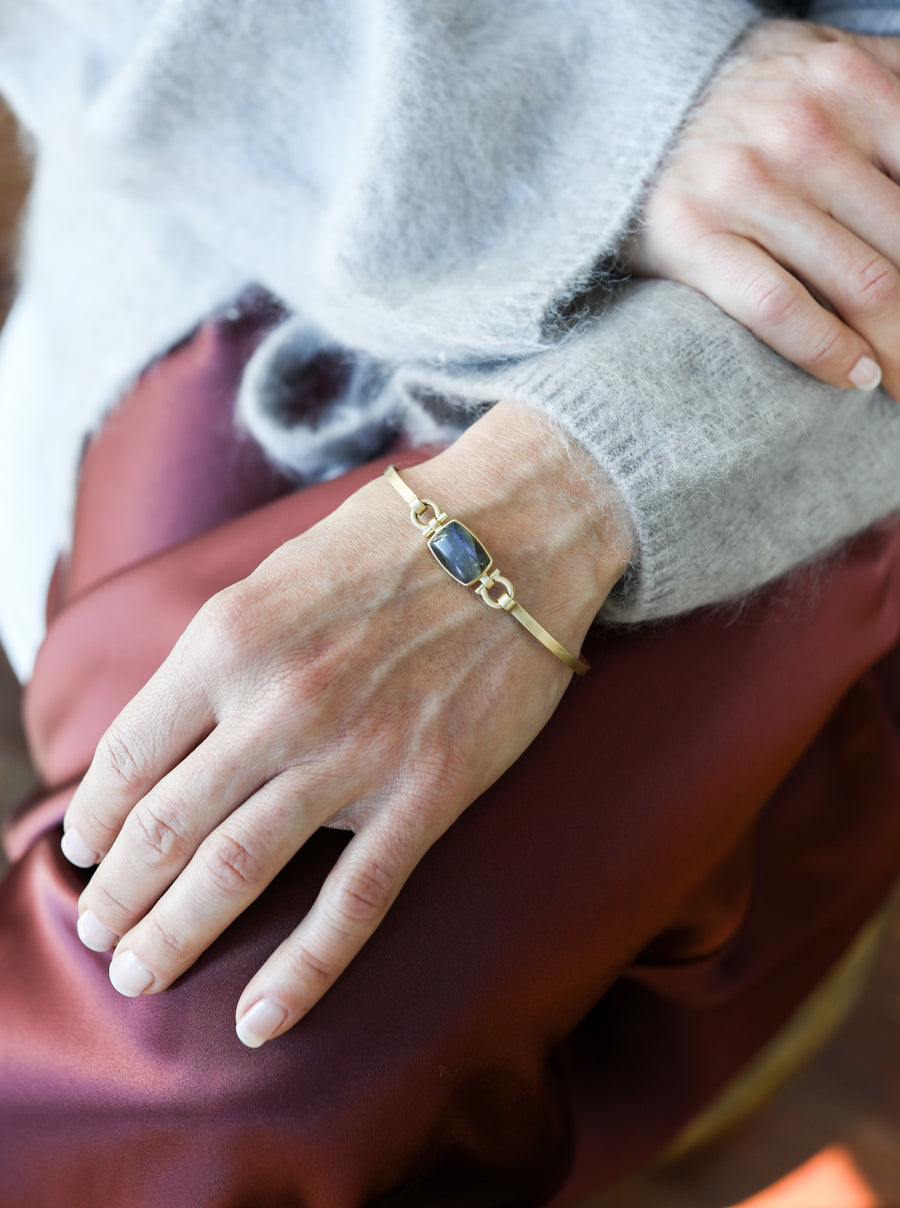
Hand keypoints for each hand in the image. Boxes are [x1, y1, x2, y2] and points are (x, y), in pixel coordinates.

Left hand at [61, 403, 630, 1045]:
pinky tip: (260, 1018)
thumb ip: (218, 654)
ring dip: (175, 934)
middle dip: (119, 895)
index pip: (128, 756)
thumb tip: (167, 735)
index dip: (92, 817)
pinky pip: (354, 901)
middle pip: (166, 828)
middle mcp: (279, 703)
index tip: (83, 851)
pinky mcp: (428, 791)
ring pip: (238, 872)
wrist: (522, 529)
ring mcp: (355, 754)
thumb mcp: (276, 574)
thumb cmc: (395, 541)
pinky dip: (302, 969)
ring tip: (141, 972)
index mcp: (230, 639)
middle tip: (101, 934)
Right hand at [629, 20, 899, 399]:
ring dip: (896, 348)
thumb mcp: (825, 65)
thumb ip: (889, 93)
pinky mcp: (693, 237)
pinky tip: (856, 377)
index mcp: (851, 84)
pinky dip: (829, 352)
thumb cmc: (742, 102)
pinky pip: (779, 308)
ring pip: (861, 285)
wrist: (624, 116)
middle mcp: (804, 130)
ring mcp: (745, 186)